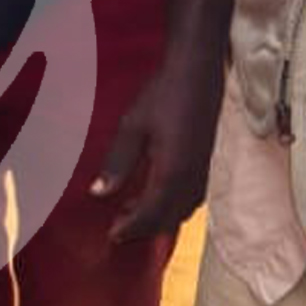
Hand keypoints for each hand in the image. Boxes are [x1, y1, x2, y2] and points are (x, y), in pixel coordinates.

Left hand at [89, 49, 226, 245]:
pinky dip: (173, 206)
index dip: (130, 228)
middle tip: (119, 229)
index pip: (150, 214)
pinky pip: (192, 198)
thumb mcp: (132, 127)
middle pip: (168, 218)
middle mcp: (192, 178)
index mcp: (172, 173)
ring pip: (183, 210)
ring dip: (159, 218)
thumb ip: (117, 163)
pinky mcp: (206, 163)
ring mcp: (203, 171)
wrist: (198, 70)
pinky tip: (156, 194)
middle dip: (144, 229)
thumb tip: (98, 194)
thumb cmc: (163, 94)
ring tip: (132, 211)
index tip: (112, 235)